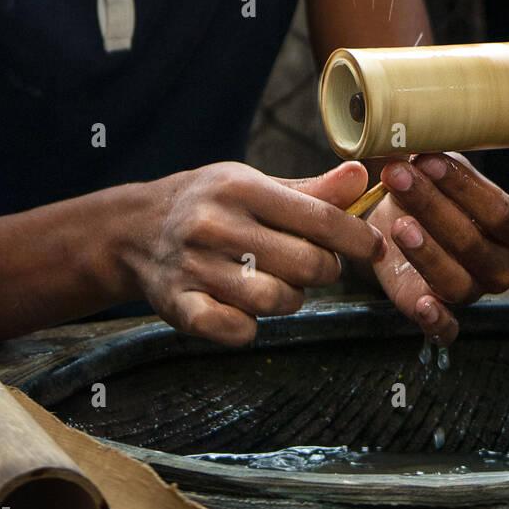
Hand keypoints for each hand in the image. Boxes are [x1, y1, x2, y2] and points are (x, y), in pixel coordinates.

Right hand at [120, 161, 383, 345]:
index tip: (373, 246)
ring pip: (276, 300)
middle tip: (315, 266)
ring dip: (290, 299)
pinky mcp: (178, 306)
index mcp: (241, 188)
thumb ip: (312, 191)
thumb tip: (362, 178)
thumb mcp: (257, 185)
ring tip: (279, 284)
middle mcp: (216, 224)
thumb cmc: (212, 204)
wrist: (135, 229)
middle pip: (305, 264)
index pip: (319, 218)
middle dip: (324, 270)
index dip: (356, 237)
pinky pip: (235, 330)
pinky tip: (245, 310)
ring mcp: (195, 266)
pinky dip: (249, 327)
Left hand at [364, 154, 508, 344]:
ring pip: (457, 280)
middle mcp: (500, 264)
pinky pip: (447, 329)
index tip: (427, 161)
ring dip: (427, 253)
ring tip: (399, 225)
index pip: (500, 212)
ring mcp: (473, 291)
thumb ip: (432, 157)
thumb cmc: (430, 191)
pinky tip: (422, 304)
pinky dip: (437, 321)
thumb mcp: (436, 169)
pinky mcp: (442, 314)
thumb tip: (411, 133)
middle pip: (474, 243)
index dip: (464, 188)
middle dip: (433, 208)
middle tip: (399, 178)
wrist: (399, 223)